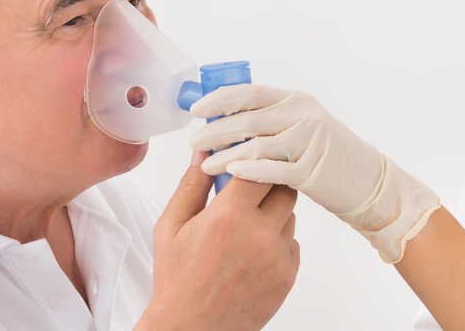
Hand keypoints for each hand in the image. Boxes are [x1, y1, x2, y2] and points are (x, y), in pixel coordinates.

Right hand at [137, 151, 299, 330]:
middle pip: (284, 187)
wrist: (192, 328)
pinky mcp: (287, 276)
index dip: (255, 158)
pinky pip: (293, 243)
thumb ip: (191, 184)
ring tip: (245, 227)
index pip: (259, 166)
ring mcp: (277, 257)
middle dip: (268, 183)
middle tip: (250, 189)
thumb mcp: (171, 226)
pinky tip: (253, 251)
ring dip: (273, 213)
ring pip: (289, 215)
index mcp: (228, 216)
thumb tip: (204, 152)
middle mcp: (259, 234)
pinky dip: (278, 241)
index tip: (249, 157)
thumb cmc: (177, 278)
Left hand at [189, 84, 439, 262]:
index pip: (250, 93)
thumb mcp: (302, 127)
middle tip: (194, 143)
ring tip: (205, 165)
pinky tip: (231, 174)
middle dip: (215, 131)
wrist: (367, 182)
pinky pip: (273, 169)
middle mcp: (303, 116)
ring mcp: (309, 142)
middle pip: (248, 119)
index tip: (196, 111)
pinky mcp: (312, 171)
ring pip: (256, 145)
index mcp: (296, 101)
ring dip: (225, 154)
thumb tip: (224, 122)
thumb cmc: (326, 157)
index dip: (220, 100)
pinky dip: (249, 170)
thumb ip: (270, 122)